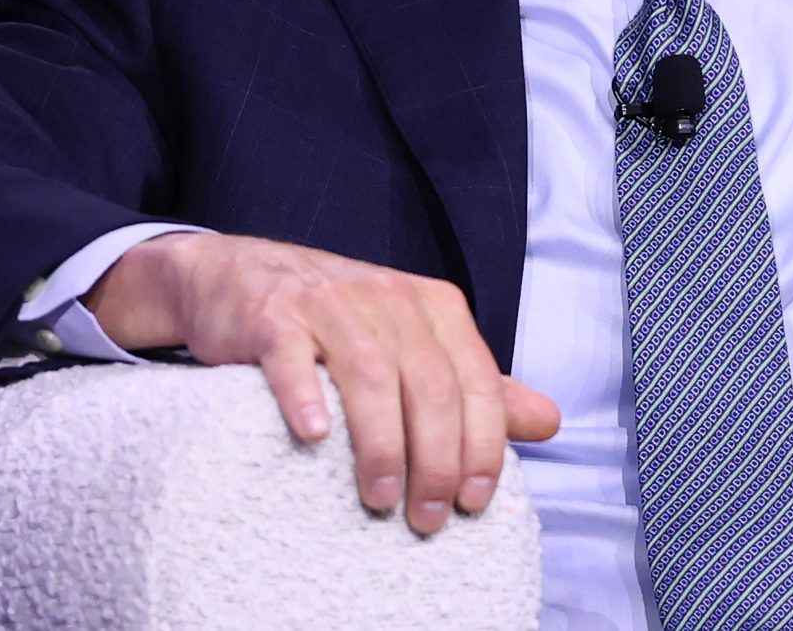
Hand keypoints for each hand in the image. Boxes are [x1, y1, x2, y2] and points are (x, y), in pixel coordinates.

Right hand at [90, 232, 562, 534]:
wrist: (242, 276)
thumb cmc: (340, 323)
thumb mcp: (417, 344)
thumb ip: (479, 387)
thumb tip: (549, 422)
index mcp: (435, 307)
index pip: (475, 379)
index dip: (483, 443)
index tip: (475, 502)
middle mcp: (390, 299)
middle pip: (430, 383)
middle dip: (437, 458)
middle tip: (427, 517)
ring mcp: (331, 304)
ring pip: (371, 373)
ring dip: (382, 442)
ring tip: (382, 498)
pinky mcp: (274, 316)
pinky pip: (293, 355)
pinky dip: (305, 395)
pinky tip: (313, 436)